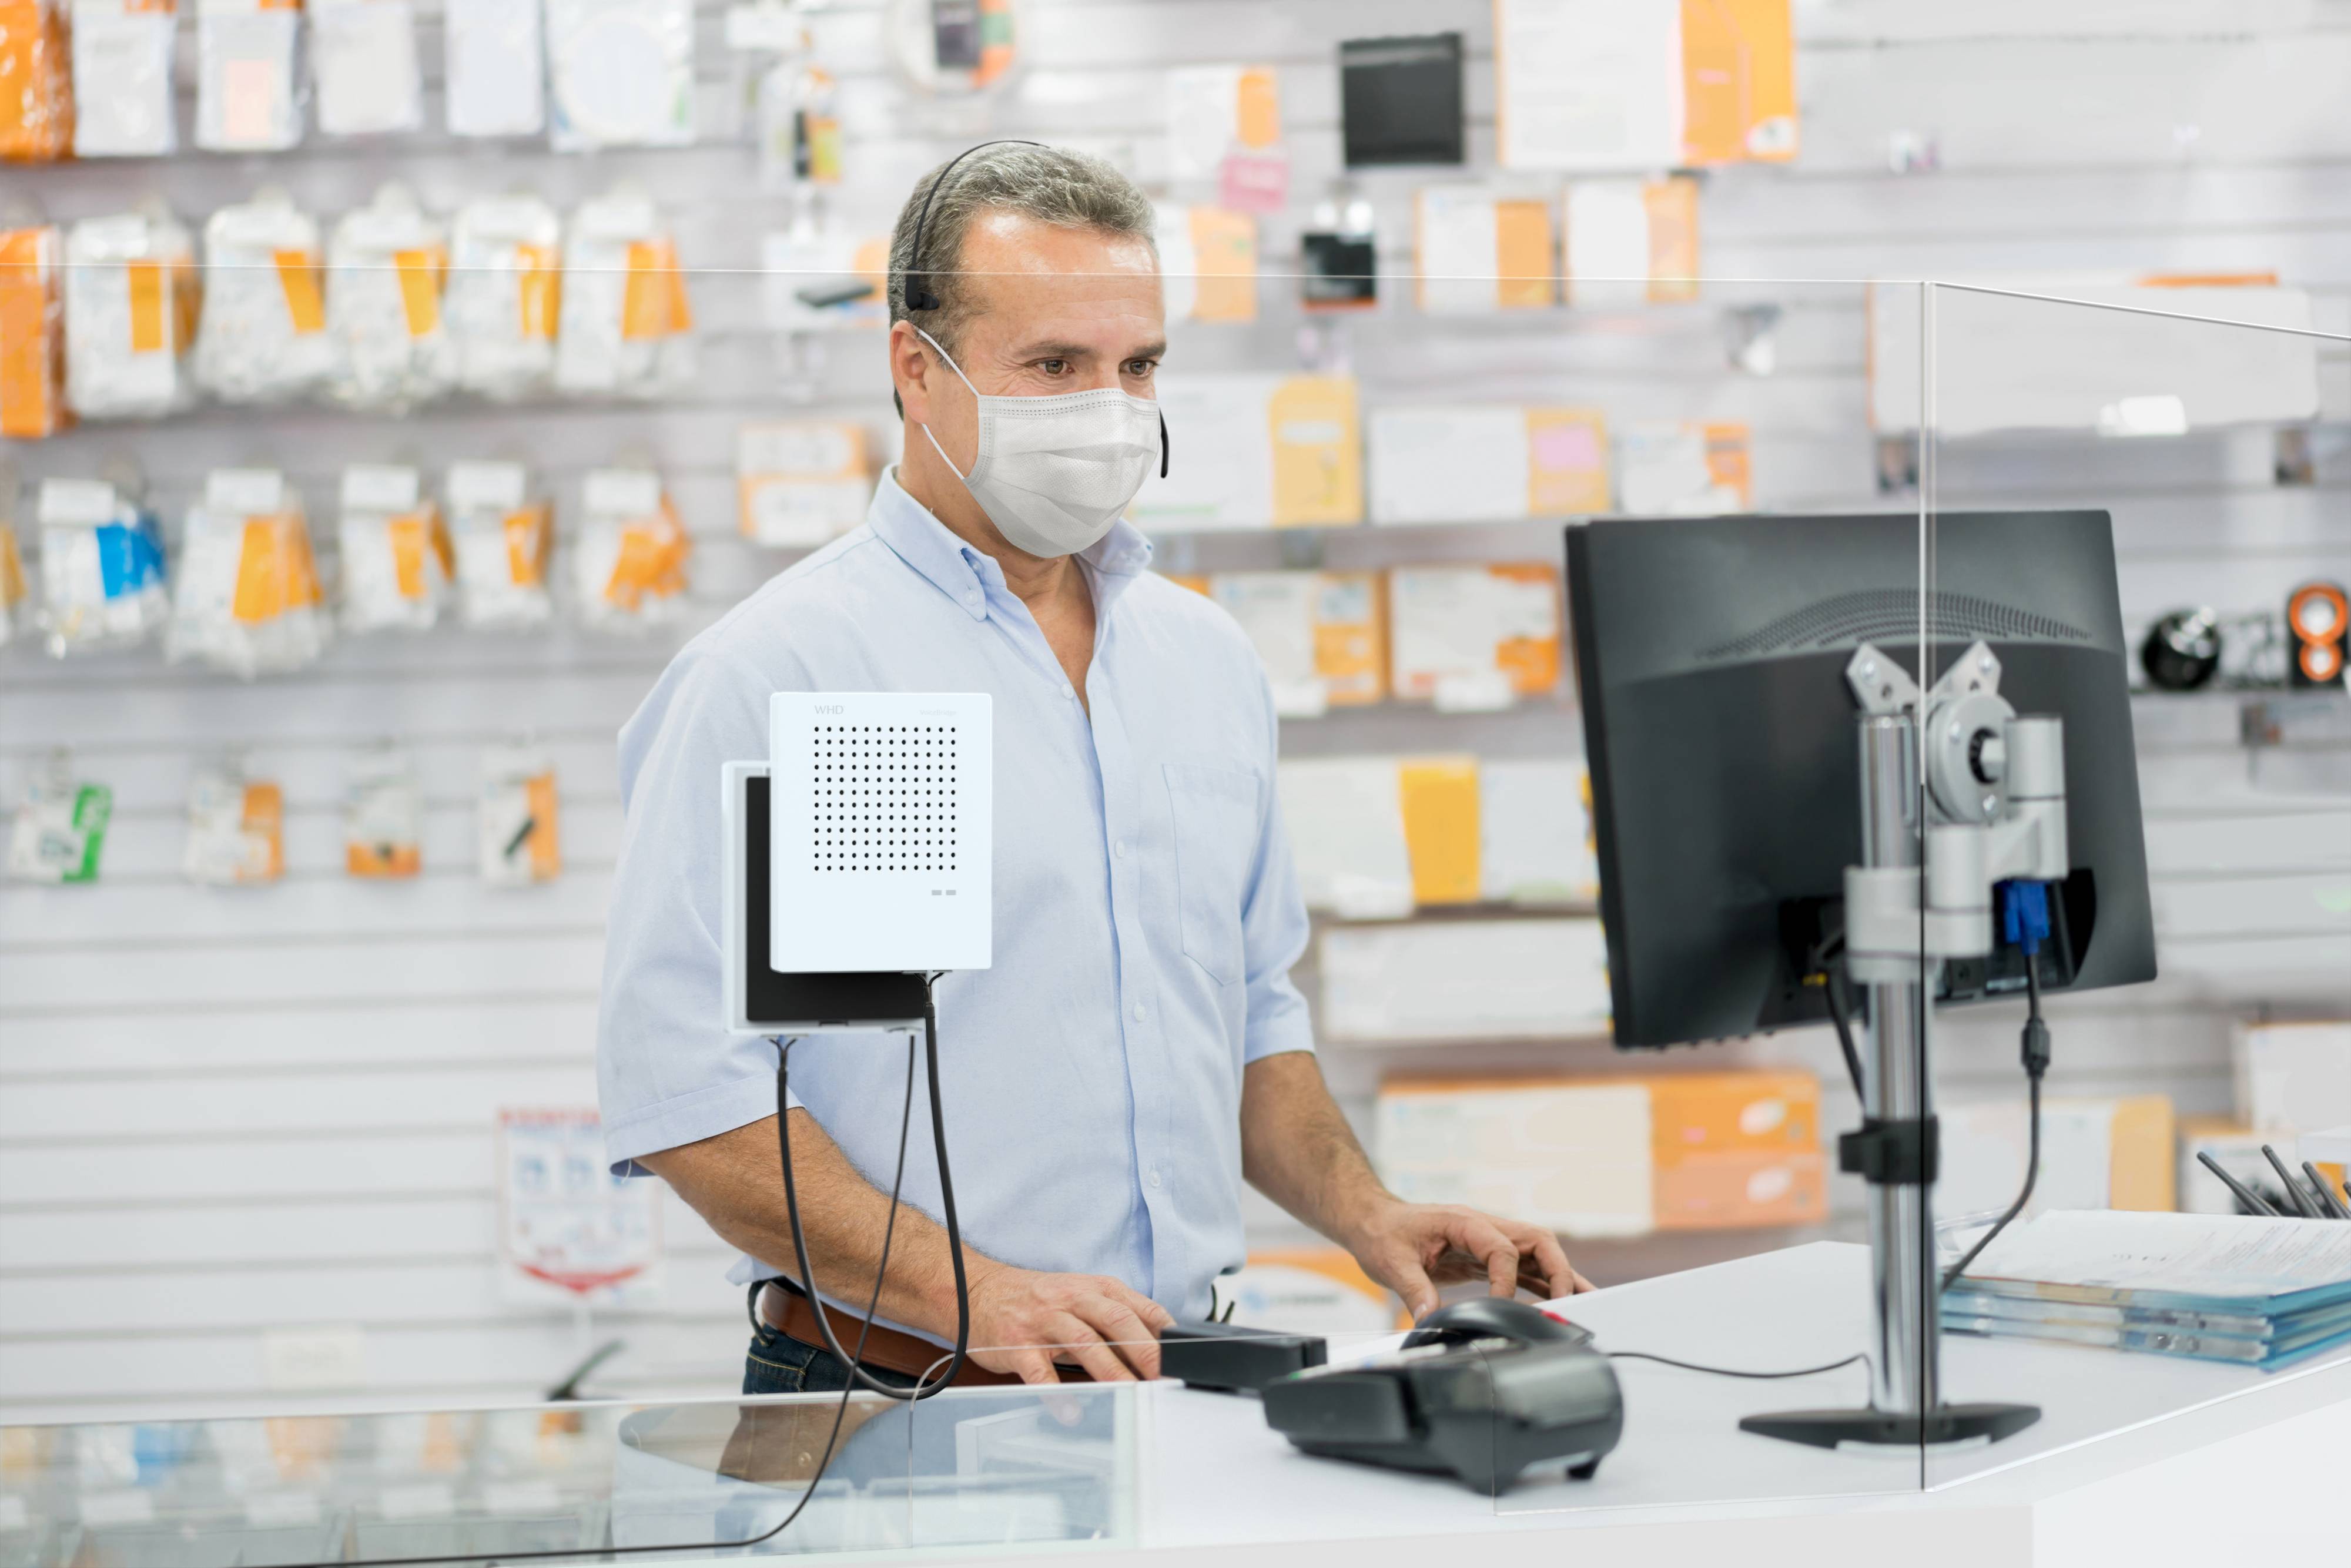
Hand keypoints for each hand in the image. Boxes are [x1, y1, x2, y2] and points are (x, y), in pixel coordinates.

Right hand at [960, 1261, 1176, 1384]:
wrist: (977, 1291)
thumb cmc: (1037, 1299)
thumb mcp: (1080, 1296)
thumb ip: (1115, 1317)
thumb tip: (1158, 1348)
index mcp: (1092, 1288)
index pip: (1135, 1306)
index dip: (1161, 1331)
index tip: (1181, 1356)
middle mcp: (1070, 1300)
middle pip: (1115, 1320)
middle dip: (1143, 1350)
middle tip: (1163, 1377)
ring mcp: (1043, 1321)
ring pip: (1083, 1342)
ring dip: (1110, 1370)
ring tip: (1131, 1394)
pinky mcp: (1017, 1345)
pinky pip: (1039, 1371)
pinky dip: (1056, 1393)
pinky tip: (1071, 1412)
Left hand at [1344, 1198, 1593, 1320]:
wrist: (1372, 1220)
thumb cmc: (1381, 1232)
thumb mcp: (1391, 1261)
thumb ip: (1415, 1289)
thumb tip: (1431, 1318)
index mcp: (1465, 1221)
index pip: (1504, 1248)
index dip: (1508, 1281)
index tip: (1500, 1307)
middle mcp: (1483, 1228)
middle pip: (1538, 1241)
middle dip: (1558, 1269)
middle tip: (1568, 1300)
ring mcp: (1487, 1242)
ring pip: (1536, 1255)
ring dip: (1559, 1276)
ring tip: (1586, 1301)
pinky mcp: (1484, 1258)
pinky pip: (1522, 1269)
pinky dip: (1541, 1285)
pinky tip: (1555, 1302)